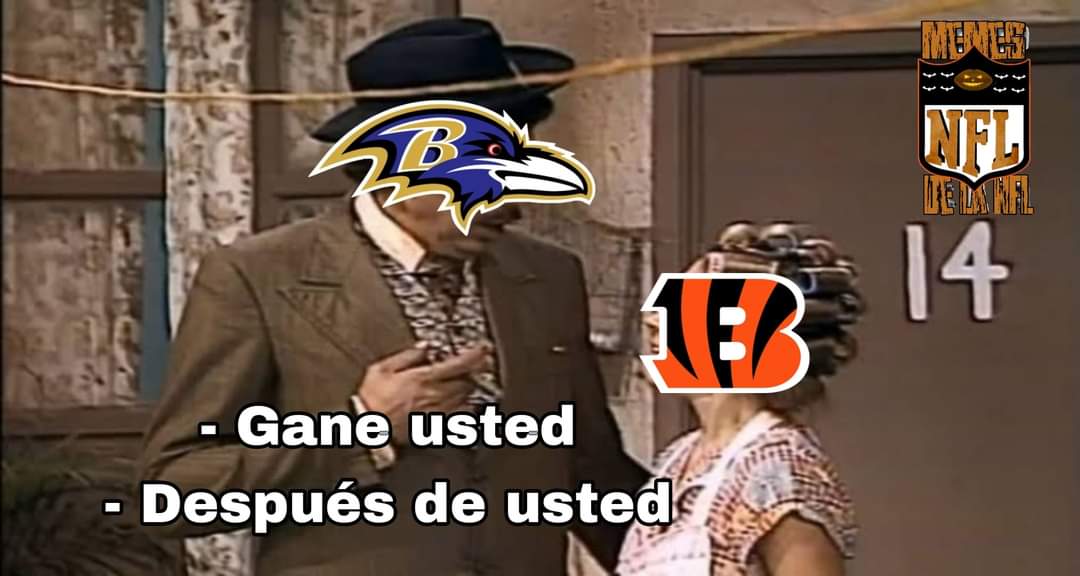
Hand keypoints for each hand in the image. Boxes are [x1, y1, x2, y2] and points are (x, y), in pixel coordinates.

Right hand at [357, 344, 489, 444]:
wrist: (368, 430)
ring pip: (467, 399)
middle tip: (471, 366)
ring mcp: (438, 412)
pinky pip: (460, 417)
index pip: (460, 364)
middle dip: (472, 373)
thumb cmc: (371, 402)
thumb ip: (406, 356)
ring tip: (462, 384)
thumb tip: (423, 347)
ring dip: (468, 390)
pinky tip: (459, 405)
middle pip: (468, 382)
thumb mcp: (381, 369)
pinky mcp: (436, 427)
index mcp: (424, 378)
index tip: (483, 349)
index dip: (476, 355)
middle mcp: (436, 395)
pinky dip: (464, 409)